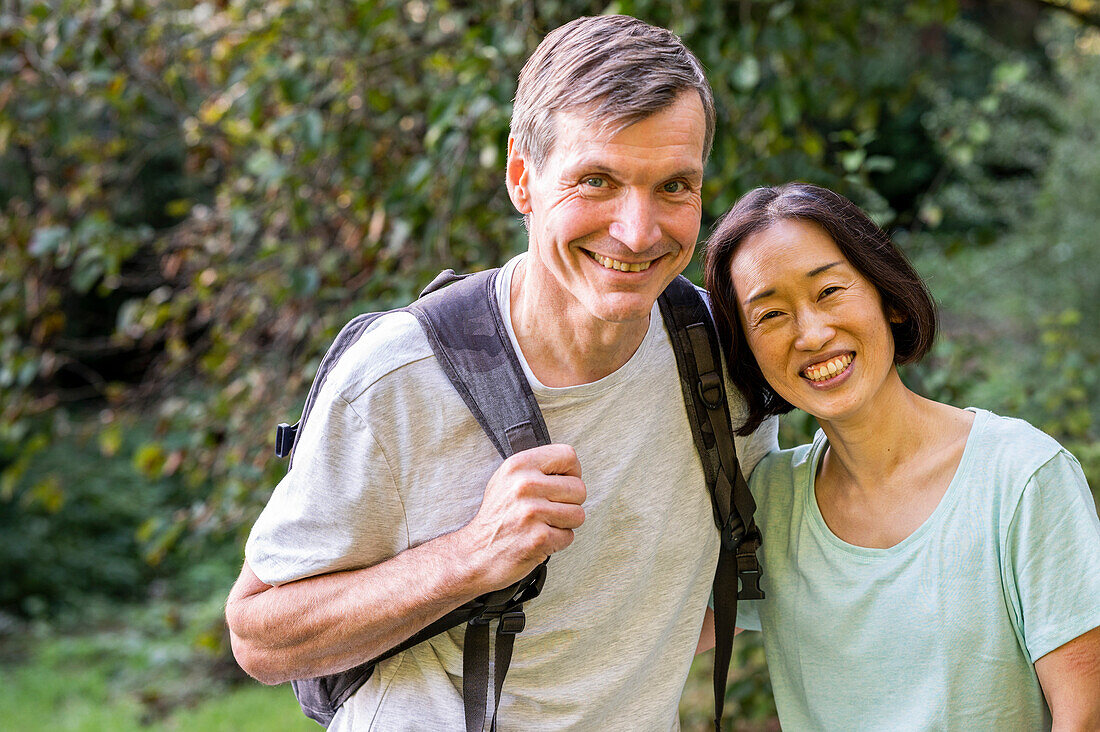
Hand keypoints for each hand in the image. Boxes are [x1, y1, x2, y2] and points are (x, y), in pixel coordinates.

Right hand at [458, 443, 585, 590]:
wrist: (474, 554)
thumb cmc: (496, 517)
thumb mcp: (506, 480)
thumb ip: (536, 469)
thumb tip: (570, 469)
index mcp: (519, 465)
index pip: (568, 456)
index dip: (572, 472)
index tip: (563, 484)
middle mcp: (525, 485)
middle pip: (579, 488)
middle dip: (570, 503)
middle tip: (550, 511)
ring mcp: (532, 512)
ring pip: (578, 514)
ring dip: (565, 524)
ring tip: (543, 525)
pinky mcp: (539, 538)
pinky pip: (569, 536)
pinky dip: (557, 541)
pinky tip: (539, 539)